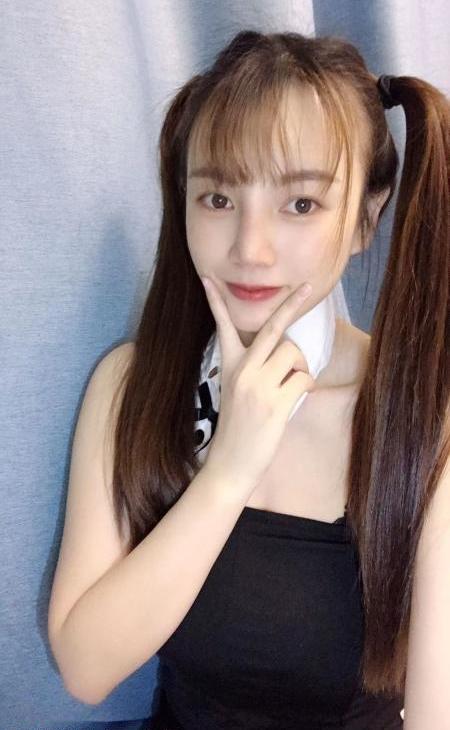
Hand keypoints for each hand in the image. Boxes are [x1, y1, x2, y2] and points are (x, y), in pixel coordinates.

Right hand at [200, 277, 315, 492]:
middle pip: (272, 328)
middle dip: (291, 304)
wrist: (230, 464)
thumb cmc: (238, 428)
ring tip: (295, 382)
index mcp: (229, 366)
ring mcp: (258, 386)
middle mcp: (243, 371)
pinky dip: (307, 386)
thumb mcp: (236, 392)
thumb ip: (254, 369)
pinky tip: (297, 397)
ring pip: (294, 353)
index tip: (208, 278)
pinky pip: (303, 379)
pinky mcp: (275, 403)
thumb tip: (287, 352)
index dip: (215, 301)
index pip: (222, 327)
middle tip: (307, 286)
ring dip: (302, 365)